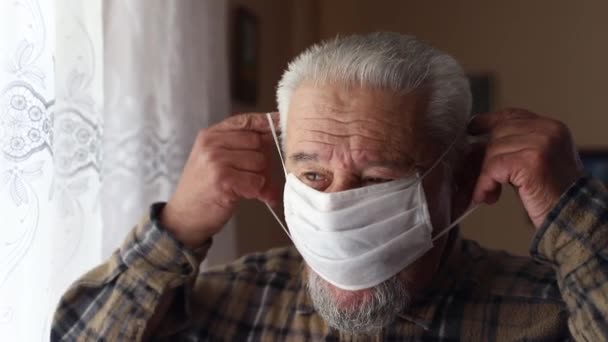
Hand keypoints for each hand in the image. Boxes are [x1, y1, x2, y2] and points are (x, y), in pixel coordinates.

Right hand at [161, 112, 280, 247]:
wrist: (183, 217)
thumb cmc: (203, 189)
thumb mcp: (214, 160)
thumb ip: (241, 148)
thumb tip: (275, 138)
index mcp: (210, 135)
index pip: (245, 120)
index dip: (266, 122)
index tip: (279, 121)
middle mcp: (212, 144)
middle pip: (258, 142)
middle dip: (262, 161)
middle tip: (253, 177)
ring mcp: (216, 161)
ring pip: (260, 162)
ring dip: (259, 179)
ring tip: (246, 188)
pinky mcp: (223, 180)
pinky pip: (257, 181)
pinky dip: (256, 191)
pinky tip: (244, 196)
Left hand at [468, 109, 583, 228]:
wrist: (574, 216)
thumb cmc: (554, 195)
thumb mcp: (536, 162)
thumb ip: (514, 148)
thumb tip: (475, 147)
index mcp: (552, 128)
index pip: (513, 115)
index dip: (489, 121)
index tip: (472, 128)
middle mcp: (548, 131)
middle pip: (499, 133)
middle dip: (484, 156)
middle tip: (481, 179)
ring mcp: (541, 144)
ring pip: (493, 150)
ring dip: (485, 175)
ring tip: (488, 193)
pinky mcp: (531, 161)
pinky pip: (494, 167)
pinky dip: (485, 183)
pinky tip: (487, 196)